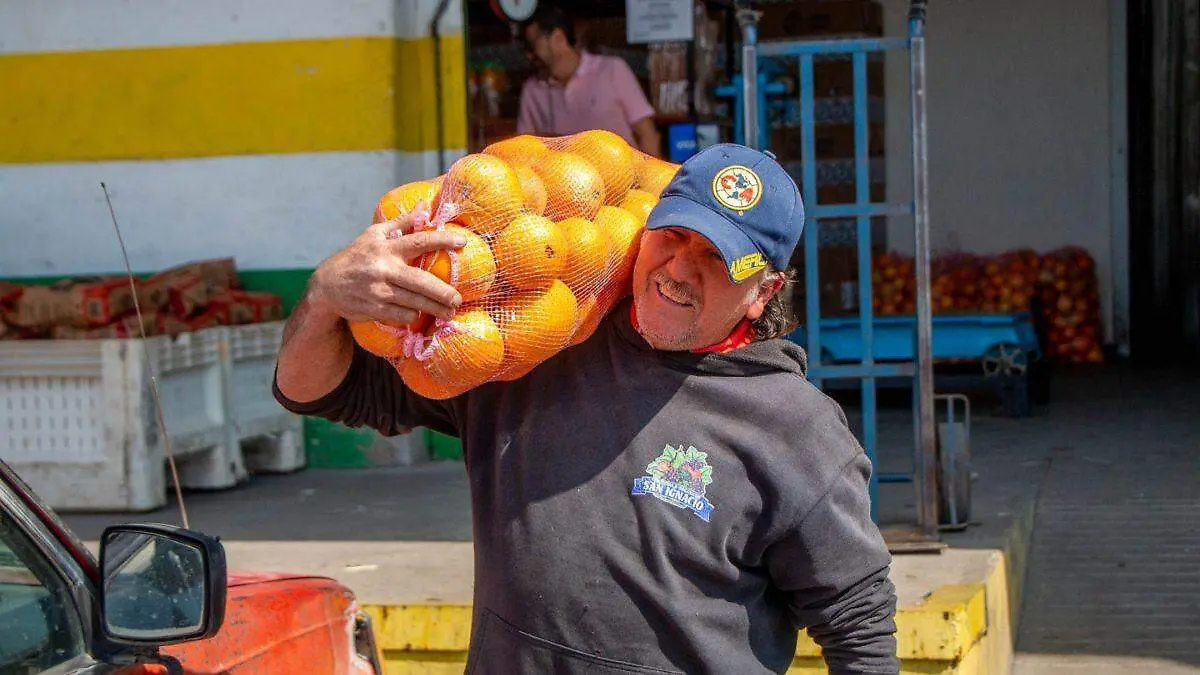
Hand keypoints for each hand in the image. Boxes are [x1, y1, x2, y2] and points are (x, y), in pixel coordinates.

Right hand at [308, 213, 465, 324]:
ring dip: (434, 309)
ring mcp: (378, 291)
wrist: (327, 286)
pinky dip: (413, 315)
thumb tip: (424, 207)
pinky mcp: (374, 309)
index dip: (442, 240)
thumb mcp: (373, 235)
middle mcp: (383, 268)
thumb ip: (401, 223)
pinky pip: (402, 315)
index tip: (463, 242)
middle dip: (442, 292)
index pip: (418, 241)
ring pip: (414, 302)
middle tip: (458, 299)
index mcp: (386, 247)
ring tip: (449, 313)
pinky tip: (418, 313)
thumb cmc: (357, 256)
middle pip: (420, 281)